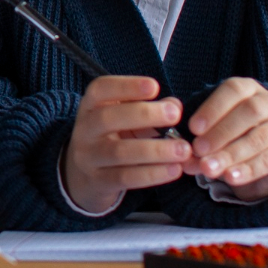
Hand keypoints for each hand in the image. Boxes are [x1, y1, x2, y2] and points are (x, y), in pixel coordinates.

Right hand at [64, 75, 189, 213]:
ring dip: (155, 150)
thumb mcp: (124, 120)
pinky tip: (175, 170)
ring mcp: (88, 157)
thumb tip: (174, 106)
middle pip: (107, 118)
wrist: (83, 176)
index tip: (154, 87)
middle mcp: (84, 130)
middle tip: (175, 115)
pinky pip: (126, 177)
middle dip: (144, 115)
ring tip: (184, 149)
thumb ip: (147, 110)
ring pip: (119, 152)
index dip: (126, 86)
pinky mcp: (99, 182)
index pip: (100, 89)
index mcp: (89, 107)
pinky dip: (153, 174)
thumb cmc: (111, 139)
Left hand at [182, 77, 267, 200]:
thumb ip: (198, 137)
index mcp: (249, 88)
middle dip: (221, 132)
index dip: (212, 108)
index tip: (193, 128)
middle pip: (249, 112)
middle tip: (198, 150)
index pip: (233, 90)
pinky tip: (230, 178)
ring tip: (209, 168)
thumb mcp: (212, 129)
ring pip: (258, 138)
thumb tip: (182, 155)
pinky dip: (247, 170)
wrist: (260, 155)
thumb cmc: (230, 133)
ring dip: (231, 154)